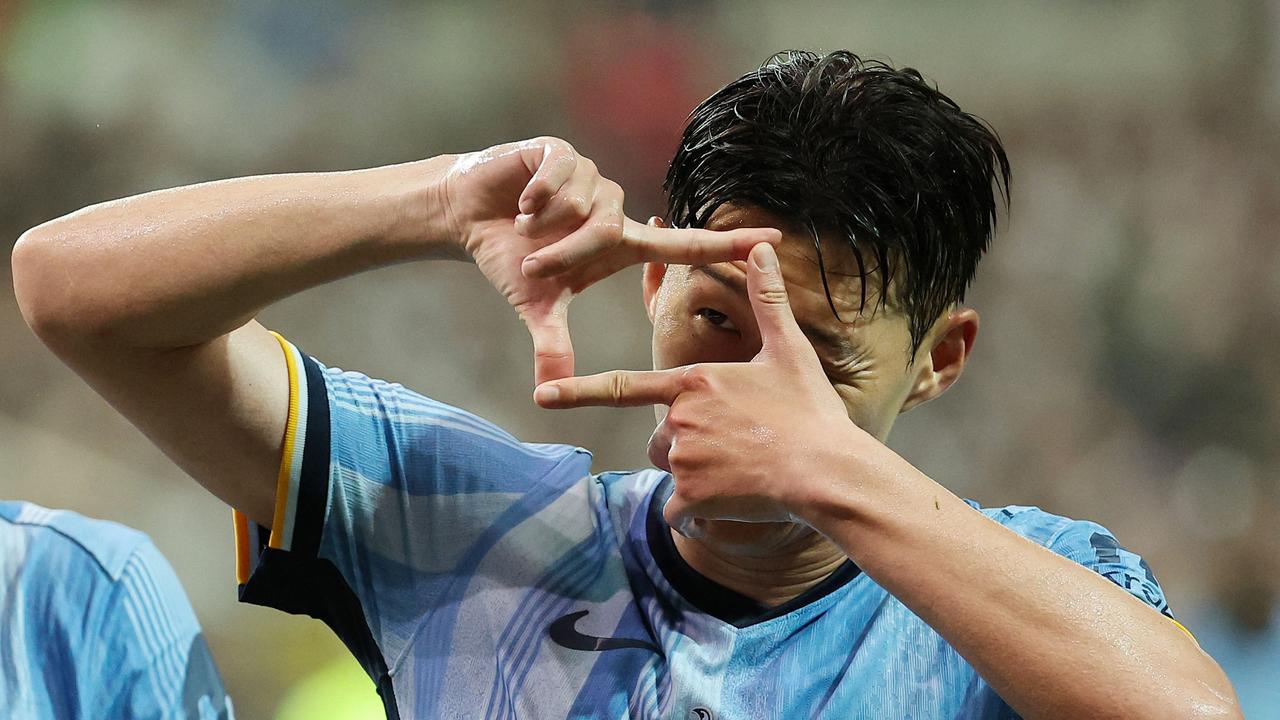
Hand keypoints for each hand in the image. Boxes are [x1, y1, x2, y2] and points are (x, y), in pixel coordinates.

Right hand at [439, 137, 781, 384]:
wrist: (471, 216)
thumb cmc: (513, 258)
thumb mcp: (537, 304)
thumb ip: (552, 342)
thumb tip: (548, 389)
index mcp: (621, 243)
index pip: (685, 245)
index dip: (728, 244)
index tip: (774, 240)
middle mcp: (614, 208)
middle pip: (608, 231)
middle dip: (566, 253)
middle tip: (536, 261)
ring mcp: (590, 177)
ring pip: (583, 205)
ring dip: (546, 224)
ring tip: (524, 225)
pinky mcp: (560, 152)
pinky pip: (559, 176)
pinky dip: (534, 196)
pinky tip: (519, 202)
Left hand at [533, 242, 864, 535]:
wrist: (826, 472)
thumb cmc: (809, 411)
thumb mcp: (789, 351)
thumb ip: (767, 300)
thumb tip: (762, 249)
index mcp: (692, 382)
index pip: (623, 386)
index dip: (578, 390)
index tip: (542, 395)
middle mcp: (677, 419)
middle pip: (660, 437)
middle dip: (687, 444)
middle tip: (737, 446)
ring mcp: (681, 460)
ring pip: (672, 471)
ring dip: (696, 476)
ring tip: (743, 470)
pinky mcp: (690, 498)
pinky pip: (680, 512)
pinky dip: (700, 513)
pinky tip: (736, 502)